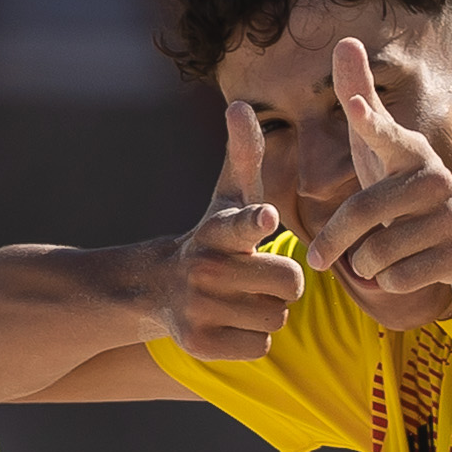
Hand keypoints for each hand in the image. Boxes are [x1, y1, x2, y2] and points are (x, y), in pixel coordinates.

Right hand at [157, 99, 305, 360]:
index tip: (265, 216)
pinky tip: (232, 322)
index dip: (254, 221)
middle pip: (289, 283)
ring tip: (244, 297)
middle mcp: (205, 268)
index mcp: (218, 230)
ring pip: (278, 318)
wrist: (162, 287)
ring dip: (271, 311)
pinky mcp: (200, 344)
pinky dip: (254, 338)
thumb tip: (239, 104)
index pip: (241, 224)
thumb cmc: (214, 237)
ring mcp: (199, 308)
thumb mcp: (228, 196)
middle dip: (284, 282)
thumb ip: (243, 155)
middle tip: (259, 274)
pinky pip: (260, 346)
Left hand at [310, 36, 451, 328]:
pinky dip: (387, 283)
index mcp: (410, 151)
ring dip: (364, 265)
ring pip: (376, 254)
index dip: (369, 121)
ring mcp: (451, 218)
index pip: (384, 134)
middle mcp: (434, 180)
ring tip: (374, 259)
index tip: (356, 106)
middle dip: (334, 241)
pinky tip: (399, 273)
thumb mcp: (382, 147)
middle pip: (363, 212)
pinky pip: (397, 280)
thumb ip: (360, 99)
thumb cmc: (409, 185)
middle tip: (317, 258)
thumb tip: (345, 40)